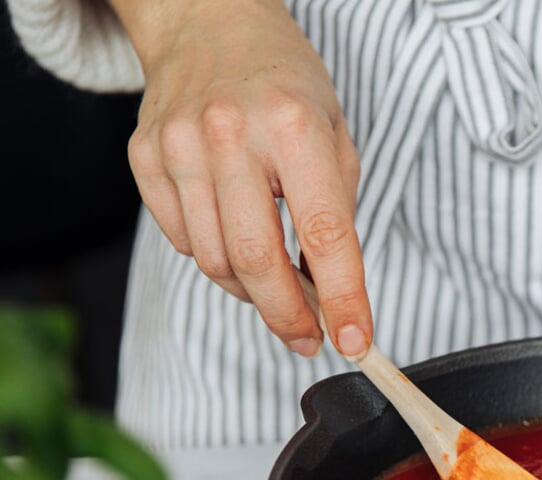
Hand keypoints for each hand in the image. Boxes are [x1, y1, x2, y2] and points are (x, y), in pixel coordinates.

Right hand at [117, 0, 369, 357]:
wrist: (209, 23)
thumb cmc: (284, 86)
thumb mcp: (335, 136)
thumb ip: (337, 216)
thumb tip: (329, 297)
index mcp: (293, 125)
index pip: (324, 234)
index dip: (341, 299)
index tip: (354, 342)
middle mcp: (229, 133)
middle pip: (255, 260)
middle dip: (287, 315)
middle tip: (308, 338)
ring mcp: (178, 144)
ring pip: (214, 260)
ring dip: (251, 289)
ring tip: (276, 278)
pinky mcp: (144, 155)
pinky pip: (182, 240)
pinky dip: (214, 254)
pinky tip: (234, 230)